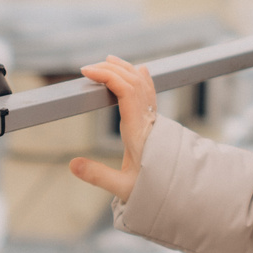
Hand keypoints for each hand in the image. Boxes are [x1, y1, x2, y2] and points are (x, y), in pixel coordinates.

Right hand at [69, 56, 157, 203]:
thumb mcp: (123, 187)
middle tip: (89, 69)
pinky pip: (150, 92)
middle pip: (133, 81)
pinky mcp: (155, 122)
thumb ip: (97, 175)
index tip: (88, 73)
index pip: (126, 91)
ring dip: (125, 69)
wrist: (179, 191)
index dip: (107, 76)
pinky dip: (142, 77)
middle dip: (111, 69)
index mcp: (139, 130)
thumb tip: (72, 164)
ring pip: (143, 84)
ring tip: (108, 61)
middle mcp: (148, 119)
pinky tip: (139, 69)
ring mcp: (153, 119)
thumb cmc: (153, 190)